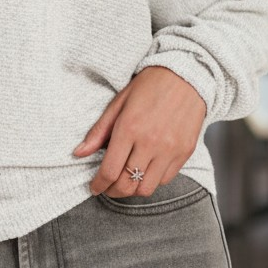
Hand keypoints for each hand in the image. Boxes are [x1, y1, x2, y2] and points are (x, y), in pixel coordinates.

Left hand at [73, 66, 206, 198]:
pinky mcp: (185, 152)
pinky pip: (165, 179)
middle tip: (108, 187)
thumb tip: (79, 153)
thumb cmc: (150, 85)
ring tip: (127, 179)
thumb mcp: (118, 102)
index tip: (94, 187)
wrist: (188, 76)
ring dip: (133, 188)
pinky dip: (152, 180)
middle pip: (127, 185)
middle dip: (113, 191)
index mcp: (129, 128)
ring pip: (147, 188)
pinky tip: (145, 169)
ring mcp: (170, 150)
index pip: (110, 171)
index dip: (98, 185)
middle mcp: (151, 142)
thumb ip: (98, 131)